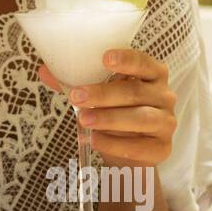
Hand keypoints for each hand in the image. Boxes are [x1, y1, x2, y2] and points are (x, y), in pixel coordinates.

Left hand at [37, 48, 176, 165]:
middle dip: (103, 94)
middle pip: (134, 92)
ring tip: (82, 120)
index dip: (126, 59)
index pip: (143, 62)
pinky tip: (93, 140)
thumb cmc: (115, 112)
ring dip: (108, 118)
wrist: (130, 151)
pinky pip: (139, 146)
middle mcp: (164, 95)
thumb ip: (75, 82)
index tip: (105, 59)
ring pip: (139, 118)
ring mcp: (166, 122)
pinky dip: (113, 144)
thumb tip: (45, 70)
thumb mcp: (98, 95)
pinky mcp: (162, 148)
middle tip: (77, 97)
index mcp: (152, 74)